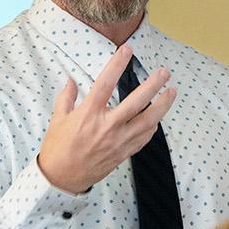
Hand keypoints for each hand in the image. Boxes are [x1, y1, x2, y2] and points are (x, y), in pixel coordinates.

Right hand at [36, 44, 177, 193]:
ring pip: (147, 121)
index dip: (117, 64)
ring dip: (162, 106)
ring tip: (172, 92)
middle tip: (164, 73)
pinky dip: (152, 127)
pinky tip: (157, 119)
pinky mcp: (122, 154)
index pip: (106, 83)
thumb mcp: (57, 119)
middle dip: (153, 85)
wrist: (61, 178)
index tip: (127, 50)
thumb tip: (71, 81)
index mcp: (88, 114)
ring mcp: (118, 141)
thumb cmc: (57, 148)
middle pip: (136, 102)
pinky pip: (143, 138)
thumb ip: (66, 98)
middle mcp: (107, 126)